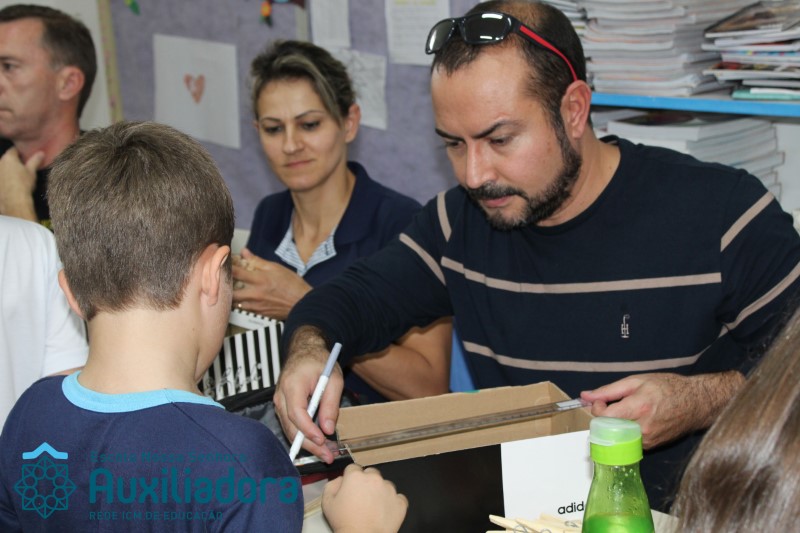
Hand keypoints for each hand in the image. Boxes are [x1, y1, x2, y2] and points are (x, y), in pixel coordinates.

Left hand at [0, 147, 43, 219]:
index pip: (14, 150)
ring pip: (3, 167)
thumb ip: (35, 160)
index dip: (20, 152)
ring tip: (17, 175)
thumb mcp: (32, 171)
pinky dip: (5, 177)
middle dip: (14, 161)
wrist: (14, 201)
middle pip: (7, 158)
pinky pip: (2, 176)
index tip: (26, 156)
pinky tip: (11, 182)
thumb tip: (41, 153)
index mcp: (9, 158)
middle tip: (23, 166)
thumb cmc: (24, 183)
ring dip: (8, 169)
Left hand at [231, 248, 310, 318]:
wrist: (302, 303)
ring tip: (232, 289)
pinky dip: (241, 303)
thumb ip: (258, 261)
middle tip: (223, 280)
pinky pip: (244, 309)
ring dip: (231, 295)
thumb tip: (245, 252)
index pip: (235, 272)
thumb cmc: (292, 284)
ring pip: (235, 302)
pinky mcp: (259, 313)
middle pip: (230, 291)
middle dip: (225, 285)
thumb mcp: (276, 268)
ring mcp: (256, 305)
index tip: (222, 263)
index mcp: (259, 279)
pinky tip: (243, 298)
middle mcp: (255, 293)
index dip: (226, 267)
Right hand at [274, 327, 343, 462]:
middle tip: (328, 456)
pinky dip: (304, 436)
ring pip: (290, 429)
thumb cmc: (319, 362)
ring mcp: (279, 401)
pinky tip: (319, 444)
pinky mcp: (283, 406)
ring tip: (327, 453)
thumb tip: (328, 429)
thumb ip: (330, 404)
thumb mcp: (333, 379)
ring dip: (308, 444)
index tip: (322, 439)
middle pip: (291, 426)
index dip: (309, 430)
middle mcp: (281, 395)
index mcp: (292, 385)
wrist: (305, 350)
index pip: (296, 413)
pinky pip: (291, 425)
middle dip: (309, 444)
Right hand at [322, 464, 407, 532]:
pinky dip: (392, 503)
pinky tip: (384, 511)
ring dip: (380, 491)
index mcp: (356, 476)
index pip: (353, 468)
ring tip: (373, 507)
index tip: (351, 488)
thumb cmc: (344, 522)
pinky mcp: (400, 501)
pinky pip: (398, 497)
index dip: (351, 478)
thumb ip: (332, 485)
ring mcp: (390, 489)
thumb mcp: (327, 502)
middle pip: (371, 473)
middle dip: (367, 482)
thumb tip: (341, 480)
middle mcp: (375, 479)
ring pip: (385, 484)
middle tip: (362, 498)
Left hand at [580, 371, 743, 448]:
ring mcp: (648, 440)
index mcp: (639, 407)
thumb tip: (585, 395)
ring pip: (617, 435)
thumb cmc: (669, 388)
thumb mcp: (637, 381)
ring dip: (615, 424)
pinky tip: (636, 420)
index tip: (601, 401)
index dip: (597, 408)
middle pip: (608, 428)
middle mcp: (643, 427)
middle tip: (614, 405)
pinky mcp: (651, 447)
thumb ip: (609, 390)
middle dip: (605, 416)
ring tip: (628, 411)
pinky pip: (628, 440)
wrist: (697, 403)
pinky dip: (626, 431)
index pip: (604, 416)